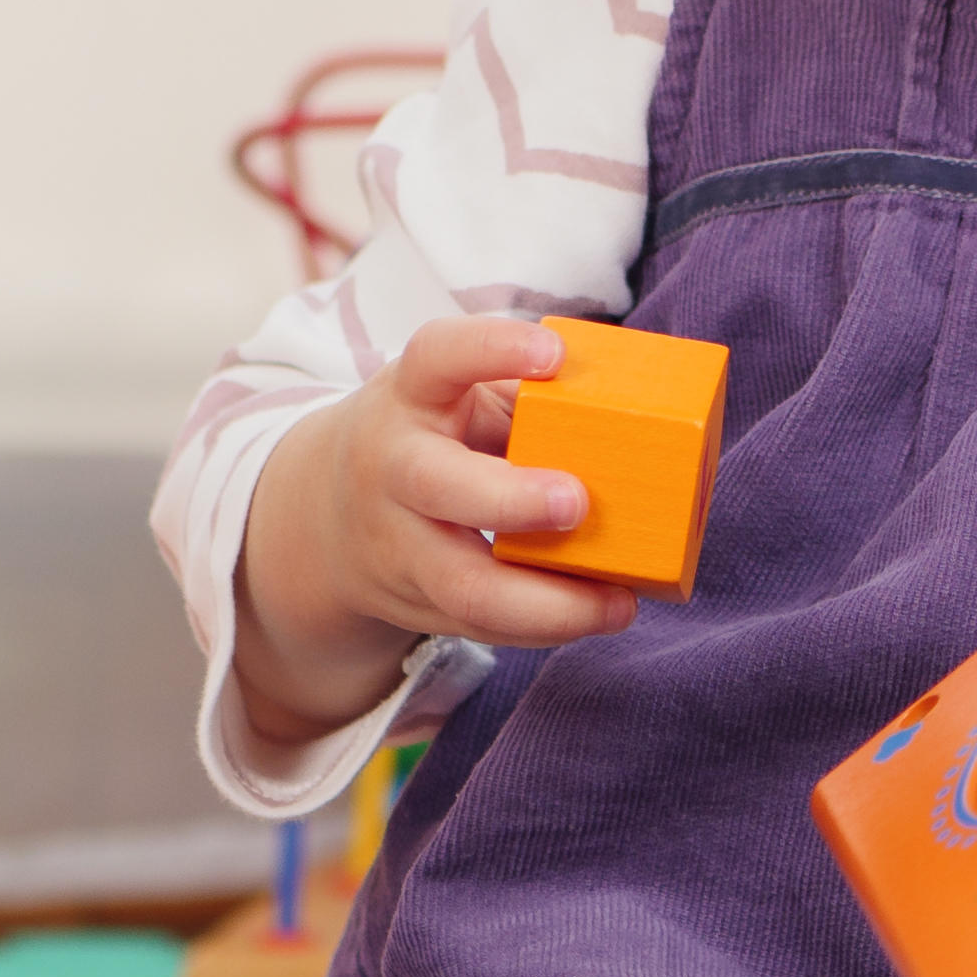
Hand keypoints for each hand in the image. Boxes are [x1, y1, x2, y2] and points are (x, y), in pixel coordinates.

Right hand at [231, 314, 640, 741]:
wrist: (329, 518)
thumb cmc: (434, 436)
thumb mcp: (460, 398)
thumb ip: (528, 400)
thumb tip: (647, 417)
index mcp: (411, 395)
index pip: (436, 356)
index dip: (491, 349)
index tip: (554, 353)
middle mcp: (392, 466)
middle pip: (433, 482)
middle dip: (509, 498)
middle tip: (578, 502)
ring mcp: (399, 543)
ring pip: (459, 585)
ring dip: (544, 601)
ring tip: (617, 601)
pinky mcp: (418, 602)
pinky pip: (482, 625)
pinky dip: (547, 626)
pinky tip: (602, 613)